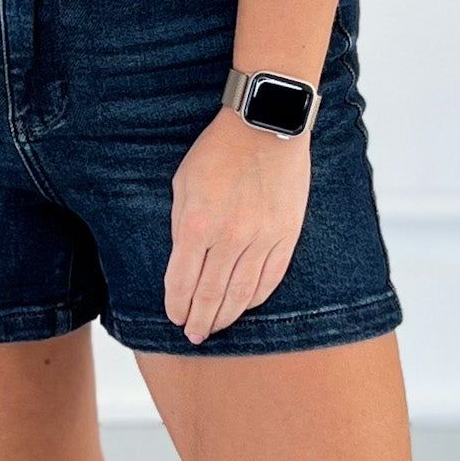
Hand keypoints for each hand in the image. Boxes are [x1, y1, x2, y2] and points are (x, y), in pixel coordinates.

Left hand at [165, 104, 310, 343]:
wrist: (266, 125)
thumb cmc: (219, 149)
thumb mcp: (184, 181)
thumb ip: (181, 222)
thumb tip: (182, 257)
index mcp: (197, 223)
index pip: (182, 280)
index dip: (176, 304)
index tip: (174, 316)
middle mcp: (229, 238)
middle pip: (211, 294)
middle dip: (199, 319)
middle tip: (193, 335)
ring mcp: (261, 238)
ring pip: (241, 293)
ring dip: (226, 316)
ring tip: (216, 328)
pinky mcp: (285, 235)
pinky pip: (270, 278)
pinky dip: (255, 297)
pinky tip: (245, 305)